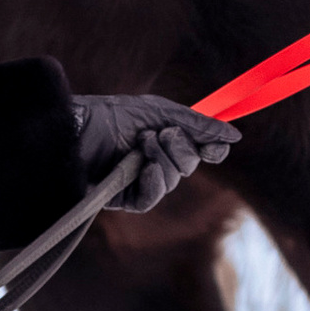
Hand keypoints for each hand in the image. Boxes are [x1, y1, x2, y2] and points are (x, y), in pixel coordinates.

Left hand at [69, 92, 239, 211]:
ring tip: (140, 143)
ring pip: (172, 180)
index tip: (216, 147)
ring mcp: (139, 180)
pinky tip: (145, 168)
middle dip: (178, 147)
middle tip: (156, 134)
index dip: (211, 148)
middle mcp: (155, 159)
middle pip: (188, 164)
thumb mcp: (158, 112)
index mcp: (166, 138)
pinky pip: (151, 198)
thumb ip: (197, 124)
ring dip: (161, 159)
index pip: (200, 150)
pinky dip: (154, 182)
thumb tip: (234, 136)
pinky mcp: (123, 197)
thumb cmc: (111, 114)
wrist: (75, 128)